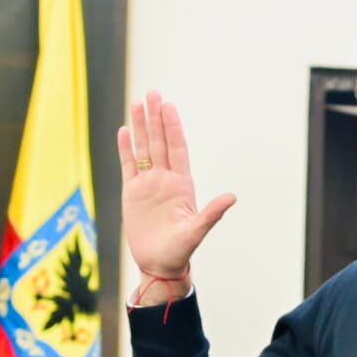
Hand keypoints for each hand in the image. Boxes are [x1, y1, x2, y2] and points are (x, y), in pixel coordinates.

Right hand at [118, 91, 234, 303]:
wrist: (159, 264)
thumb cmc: (180, 250)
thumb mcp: (197, 231)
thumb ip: (212, 213)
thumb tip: (232, 197)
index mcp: (182, 184)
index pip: (177, 148)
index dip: (173, 127)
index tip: (169, 107)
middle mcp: (165, 179)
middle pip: (159, 142)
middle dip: (156, 118)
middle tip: (153, 93)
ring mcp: (148, 185)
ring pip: (143, 149)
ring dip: (140, 127)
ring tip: (136, 103)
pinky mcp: (132, 193)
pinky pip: (128, 166)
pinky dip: (126, 149)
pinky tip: (124, 131)